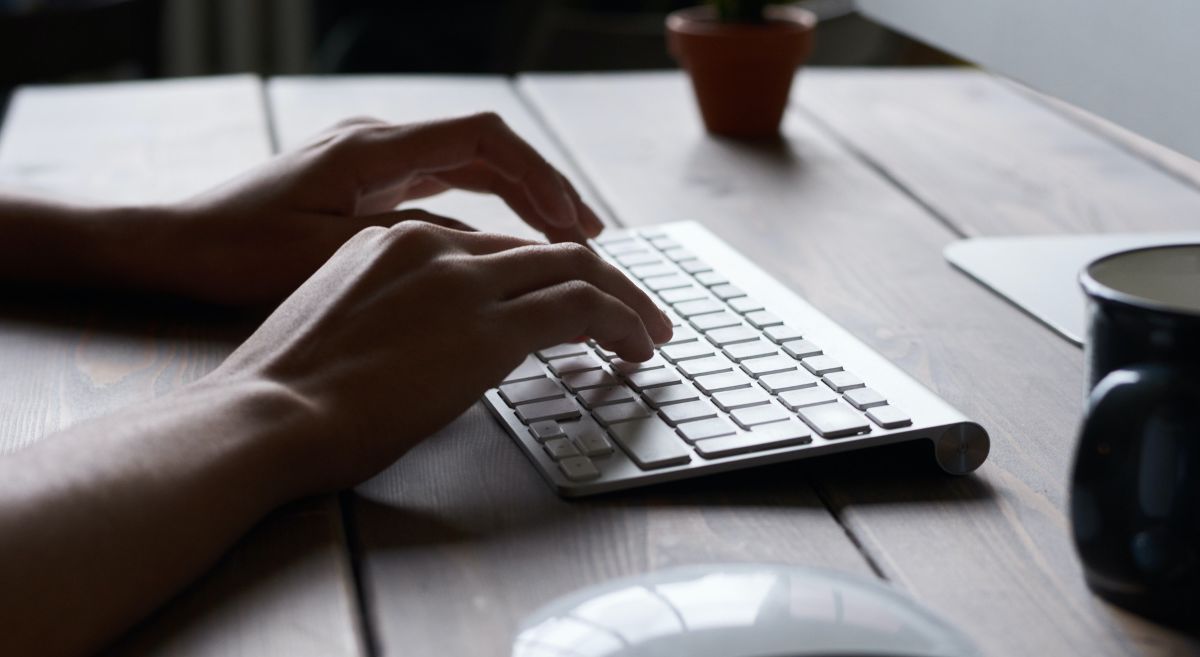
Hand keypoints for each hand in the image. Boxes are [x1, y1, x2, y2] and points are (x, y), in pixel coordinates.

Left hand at [130, 113, 603, 304]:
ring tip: (563, 239)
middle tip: (588, 235)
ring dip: (518, 200)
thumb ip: (417, 246)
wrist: (172, 247)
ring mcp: (369, 162)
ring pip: (466, 169)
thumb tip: (494, 254)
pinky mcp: (361, 187)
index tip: (575, 221)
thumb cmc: (238, 252)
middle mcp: (376, 143)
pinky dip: (481, 213)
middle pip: (485, 150)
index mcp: (373, 149)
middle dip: (543, 189)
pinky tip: (501, 248)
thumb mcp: (334, 255)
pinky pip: (440, 188)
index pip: (484, 139)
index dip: (540, 177)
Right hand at [213, 221, 671, 492]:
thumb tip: (432, 344)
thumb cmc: (285, 394)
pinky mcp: (489, 324)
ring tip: (649, 333)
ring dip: (623, 300)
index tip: (568, 304)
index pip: (494, 249)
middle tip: (635, 313)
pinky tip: (636, 347)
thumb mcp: (340, 327)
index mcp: (392, 239)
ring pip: (575, 270)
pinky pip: (581, 307)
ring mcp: (462, 278)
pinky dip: (621, 320)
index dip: (541, 276)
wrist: (264, 415)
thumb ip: (393, 314)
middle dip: (600, 281)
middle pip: (543, 251)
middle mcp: (432, 243)